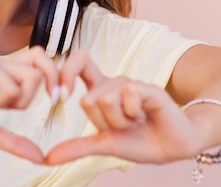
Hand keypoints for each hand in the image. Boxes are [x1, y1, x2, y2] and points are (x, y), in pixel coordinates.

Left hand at [45, 51, 204, 164]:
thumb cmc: (139, 142)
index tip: (61, 95)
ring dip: (121, 121)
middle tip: (123, 125)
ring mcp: (129, 83)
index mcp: (99, 91)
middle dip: (104, 122)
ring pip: (106, 99)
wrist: (172, 146)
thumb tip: (47, 158)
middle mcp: (112, 84)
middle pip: (88, 99)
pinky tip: (145, 115)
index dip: (66, 73)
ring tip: (135, 121)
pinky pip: (127, 95)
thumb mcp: (104, 144)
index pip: (77, 63)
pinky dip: (134, 114)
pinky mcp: (145, 87)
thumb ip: (77, 148)